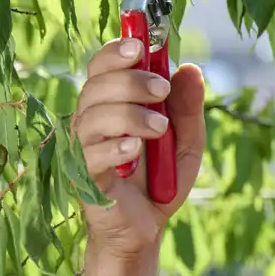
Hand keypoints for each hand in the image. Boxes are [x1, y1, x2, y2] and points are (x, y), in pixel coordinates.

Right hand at [73, 37, 206, 259]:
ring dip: (129, 115)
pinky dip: (114, 147)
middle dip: (130, 81)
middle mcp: (91, 121)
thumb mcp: (185, 142)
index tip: (140, 46)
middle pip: (97, 85)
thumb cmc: (160, 182)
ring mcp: (84, 148)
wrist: (147, 229)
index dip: (116, 51)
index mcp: (111, 105)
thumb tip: (190, 69)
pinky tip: (135, 150)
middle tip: (161, 90)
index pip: (102, 67)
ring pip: (93, 115)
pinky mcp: (84, 177)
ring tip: (159, 129)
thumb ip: (187, 107)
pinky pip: (90, 153)